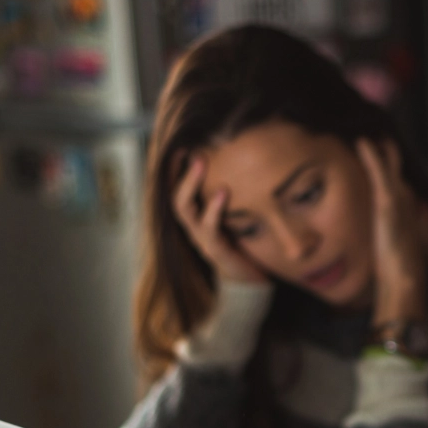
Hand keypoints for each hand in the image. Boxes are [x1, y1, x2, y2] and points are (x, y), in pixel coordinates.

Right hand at [171, 154, 267, 284]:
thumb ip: (231, 194)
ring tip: (201, 162)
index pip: (176, 191)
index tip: (182, 146)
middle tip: (192, 151)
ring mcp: (202, 240)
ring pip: (185, 211)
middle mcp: (193, 228)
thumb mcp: (235, 215)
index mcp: (195, 219)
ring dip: (191, 184)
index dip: (175, 170)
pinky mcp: (217, 252)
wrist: (252, 281)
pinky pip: (210, 229)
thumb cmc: (244, 243)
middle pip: (175, 197)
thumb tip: (240, 159)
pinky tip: (223, 191)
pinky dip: (214, 209)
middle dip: (180, 173)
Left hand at [357, 138, 427, 323]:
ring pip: (388, 166)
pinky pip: (379, 173)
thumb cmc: (397, 266)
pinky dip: (372, 156)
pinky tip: (362, 141)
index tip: (373, 144)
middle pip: (393, 167)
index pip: (393, 178)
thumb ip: (384, 237)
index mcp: (402, 207)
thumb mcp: (387, 247)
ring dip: (379, 147)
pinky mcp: (389, 203)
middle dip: (385, 150)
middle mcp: (403, 199)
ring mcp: (397, 199)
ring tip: (367, 128)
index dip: (385, 163)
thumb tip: (375, 239)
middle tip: (375, 129)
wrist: (403, 277)